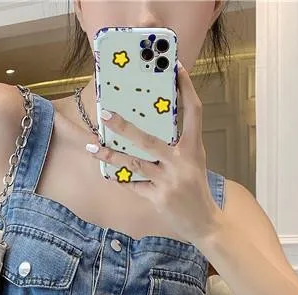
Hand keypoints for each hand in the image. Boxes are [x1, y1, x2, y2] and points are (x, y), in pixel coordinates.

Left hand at [85, 60, 220, 244]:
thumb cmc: (195, 188)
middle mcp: (181, 162)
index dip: (186, 89)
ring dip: (111, 155)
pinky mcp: (158, 198)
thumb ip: (177, 145)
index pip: (193, 112)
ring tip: (93, 148)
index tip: (177, 68)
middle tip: (106, 114)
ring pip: (134, 164)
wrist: (204, 223)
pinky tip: (106, 173)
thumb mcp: (193, 161)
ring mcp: (169, 181)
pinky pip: (134, 185)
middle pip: (149, 139)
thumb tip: (151, 124)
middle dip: (125, 126)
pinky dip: (120, 179)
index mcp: (193, 148)